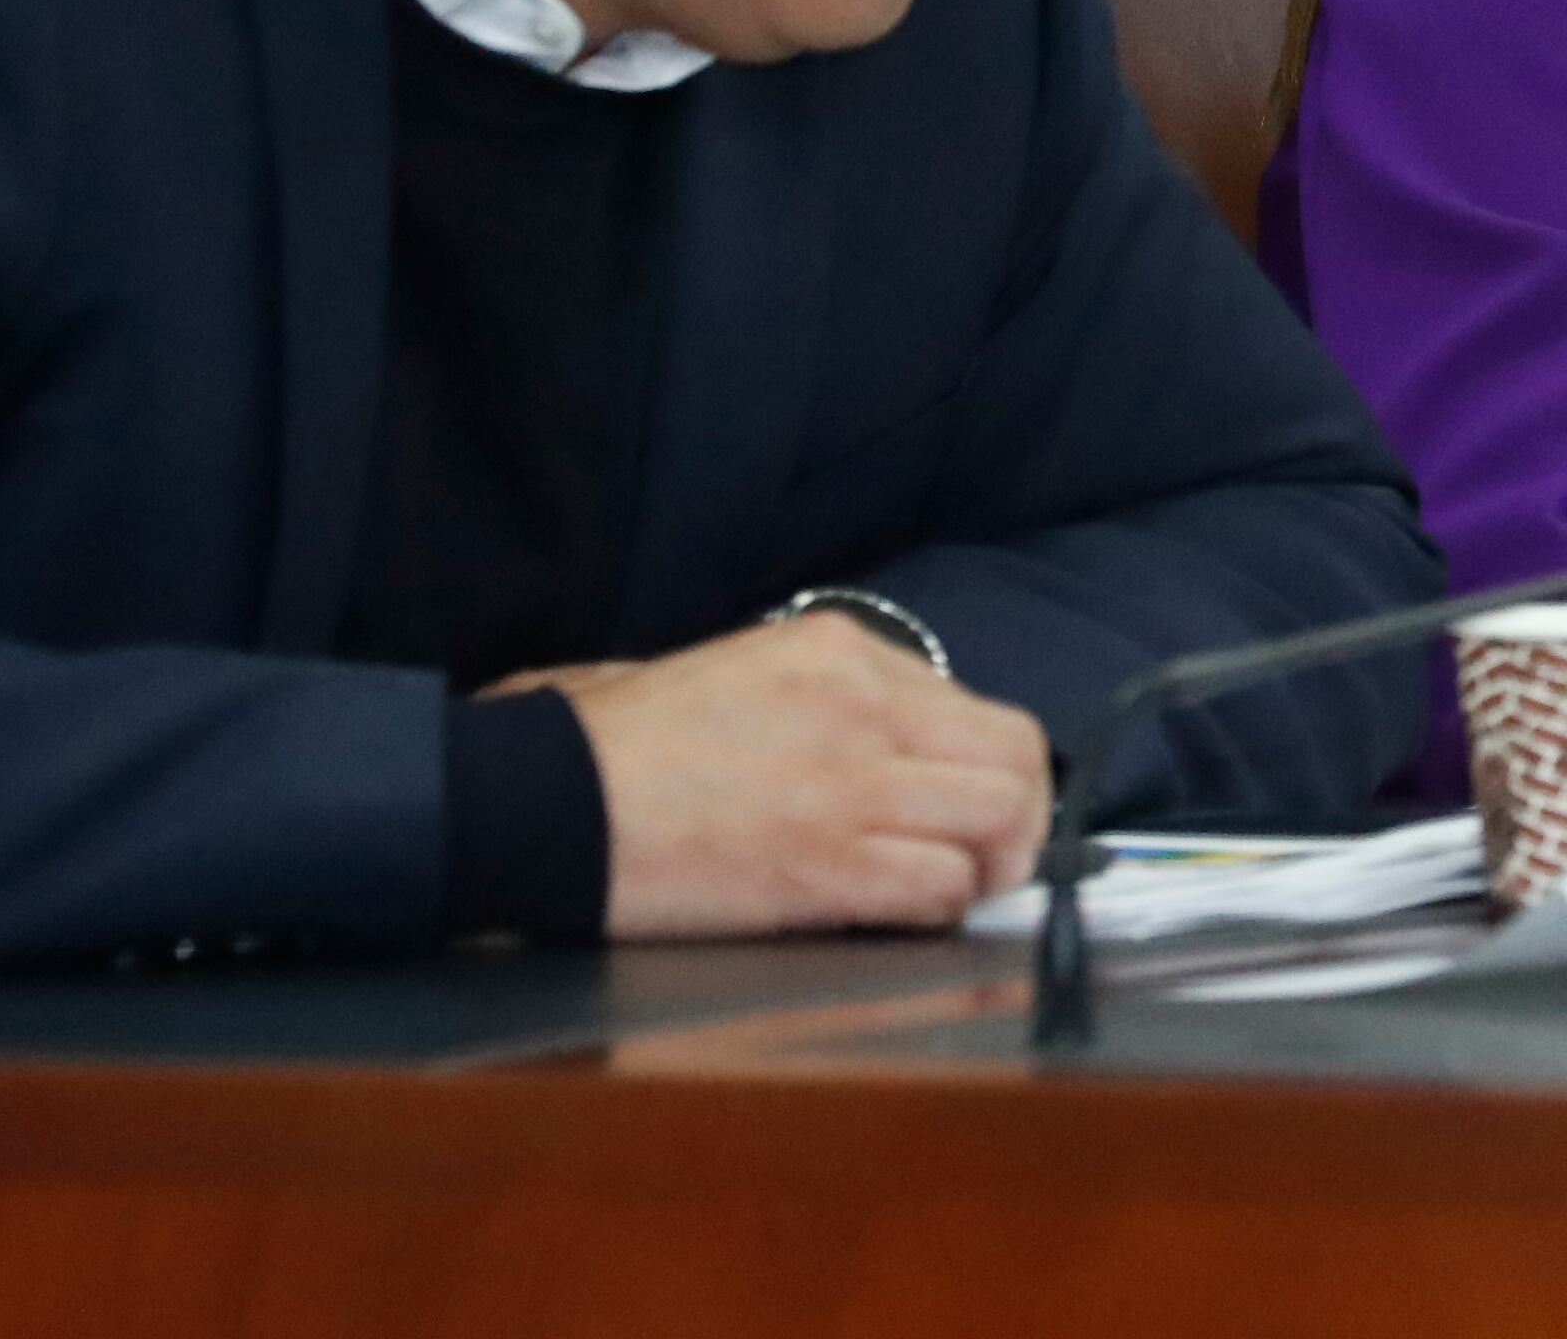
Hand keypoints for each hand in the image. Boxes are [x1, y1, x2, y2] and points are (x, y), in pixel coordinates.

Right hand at [559, 612, 1055, 939]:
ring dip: (992, 866)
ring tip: (954, 890)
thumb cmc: (615, 745)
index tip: (960, 806)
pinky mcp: (828, 864)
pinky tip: (903, 916)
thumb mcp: (729, 669)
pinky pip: (942, 888)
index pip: (972, 704)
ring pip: (1001, 819)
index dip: (981, 768)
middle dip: (1021, 817)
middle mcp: (862, 703)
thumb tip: (874, 740)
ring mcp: (852, 783)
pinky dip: (941, 910)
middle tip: (989, 857)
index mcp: (836, 650)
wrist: (545, 800)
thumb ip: (815, 695)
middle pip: (1015, 755)